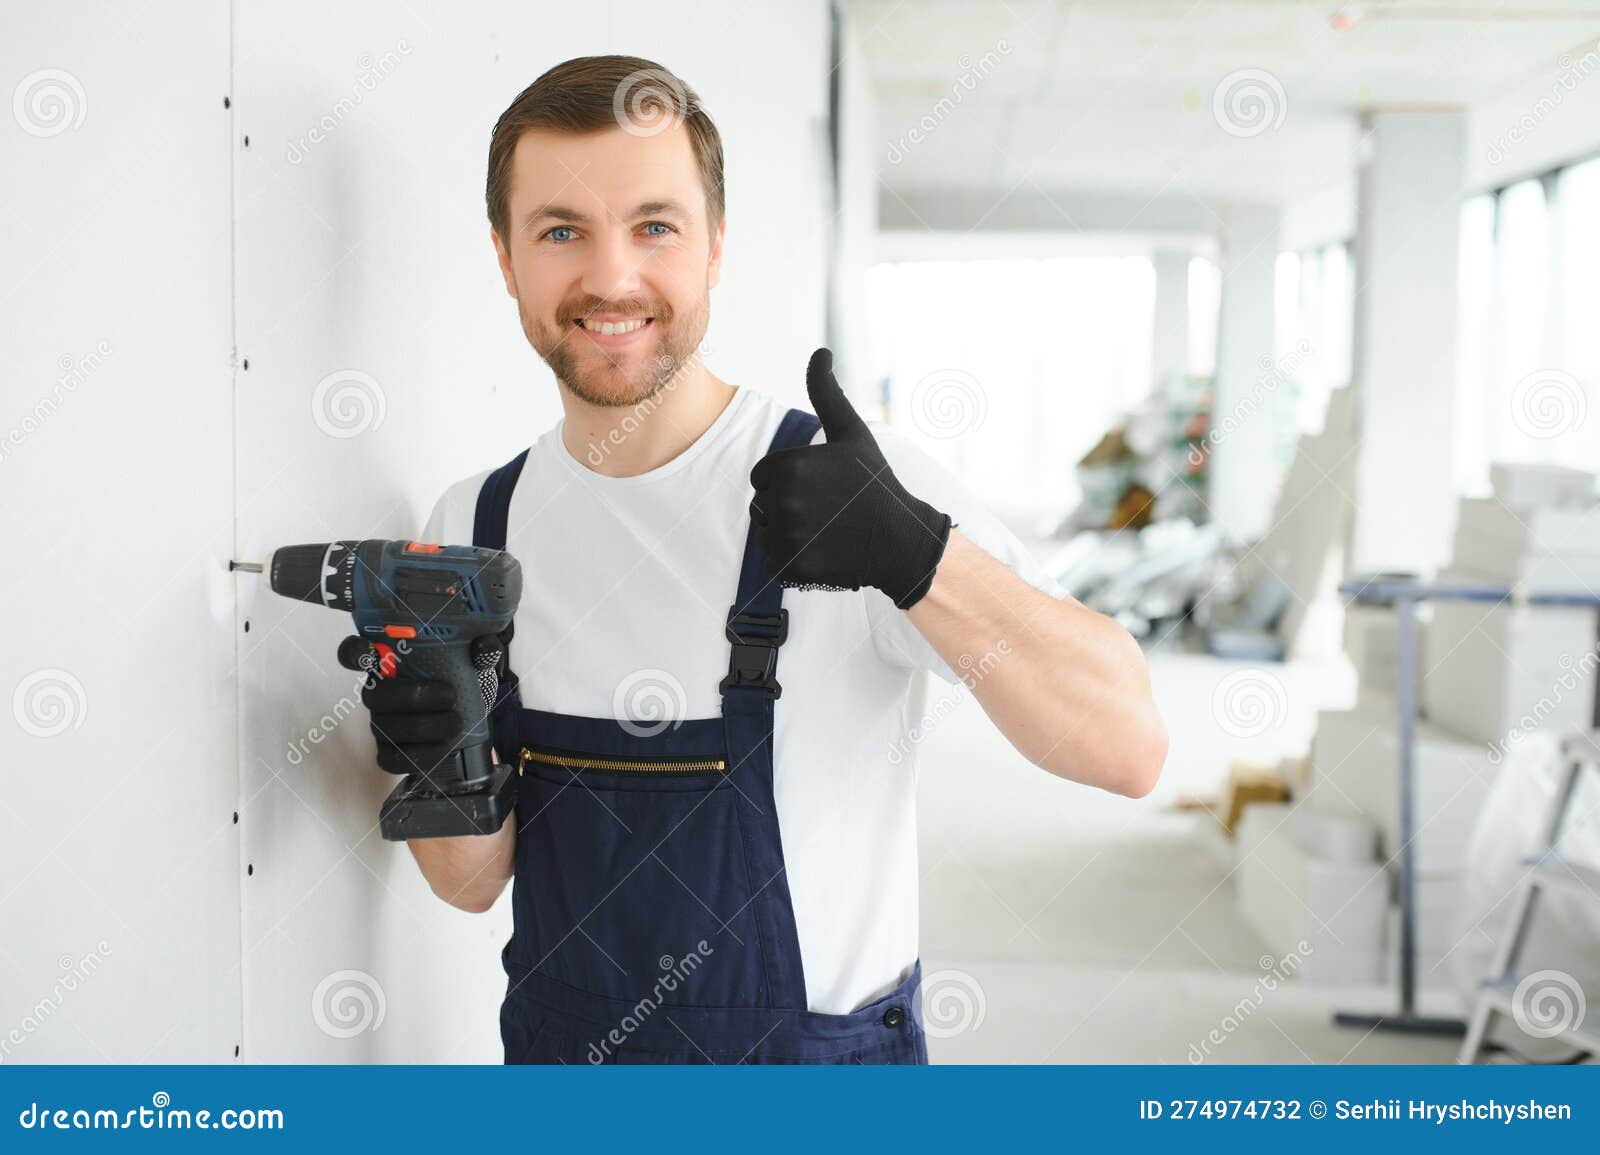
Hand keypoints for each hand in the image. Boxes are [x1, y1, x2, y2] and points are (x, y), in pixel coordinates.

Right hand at [337, 625, 513, 776]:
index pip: (356, 653)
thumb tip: (485, 649)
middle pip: (375, 695)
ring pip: (386, 728)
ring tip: (456, 722)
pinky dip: (421, 755)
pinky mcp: (388, 753)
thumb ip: (478, 651)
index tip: (369, 650)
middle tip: (449, 696)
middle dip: (414, 696)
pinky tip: (444, 747)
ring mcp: (380, 724)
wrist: (469, 723)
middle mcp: (379, 693)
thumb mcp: (470, 664)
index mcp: (390, 664)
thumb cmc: (461, 687)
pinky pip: (391, 759)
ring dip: (426, 727)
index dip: (355, 652)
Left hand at [749, 348, 951, 608]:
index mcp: (790, 464)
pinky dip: (793, 563)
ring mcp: (788, 536)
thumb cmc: (874, 484)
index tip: (822, 489)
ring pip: (766, 535)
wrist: (900, 540)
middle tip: (827, 513)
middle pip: (761, 507)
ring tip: (826, 532)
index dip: (789, 483)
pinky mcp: (792, 567)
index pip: (763, 477)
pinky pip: (773, 563)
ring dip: (789, 537)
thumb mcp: (852, 433)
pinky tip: (824, 554)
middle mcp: (785, 500)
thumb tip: (821, 351)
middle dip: (788, 510)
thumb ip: (827, 393)